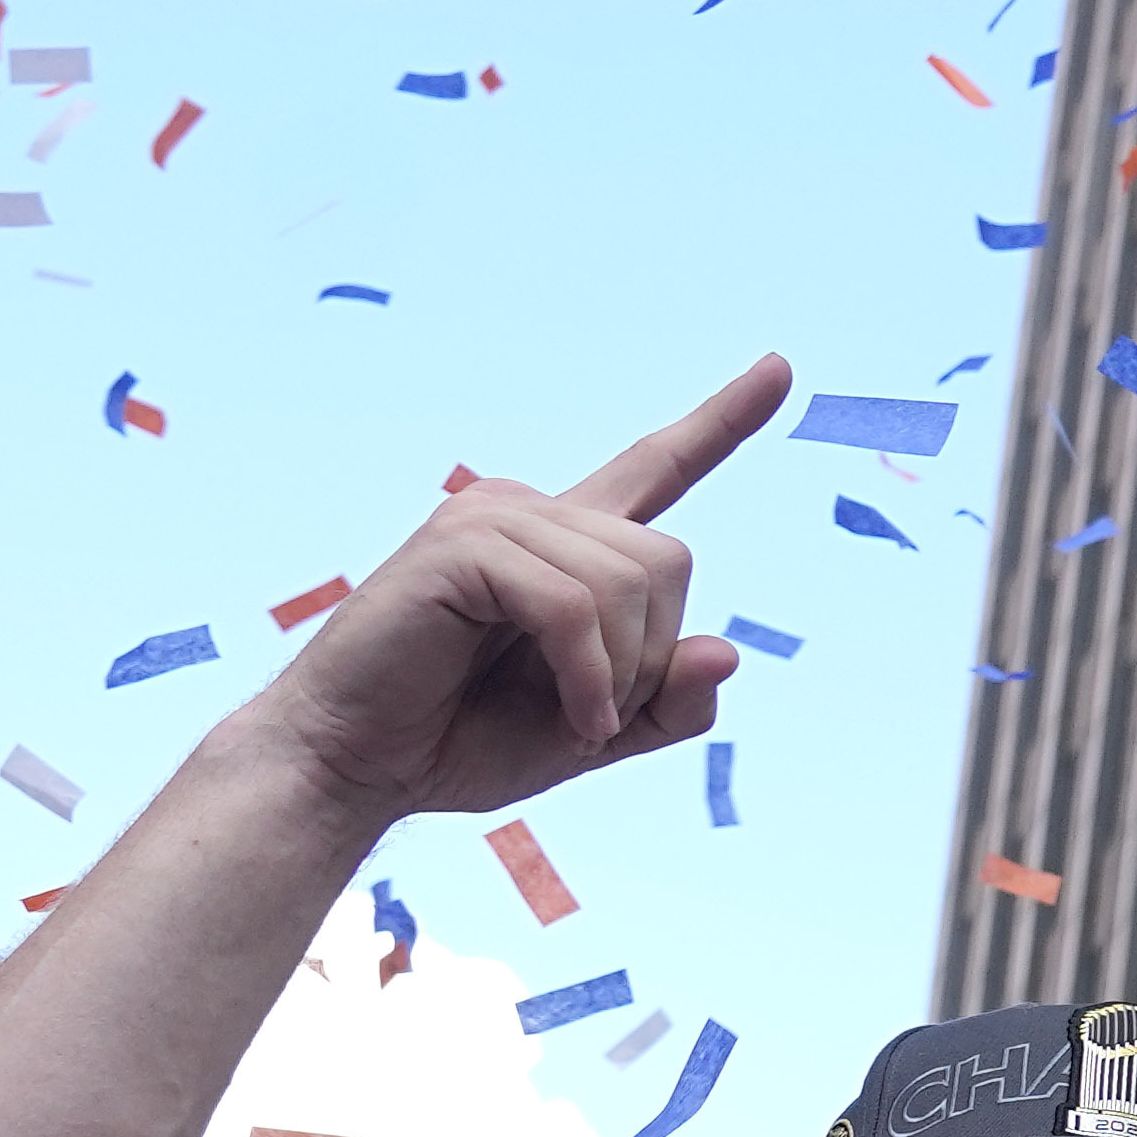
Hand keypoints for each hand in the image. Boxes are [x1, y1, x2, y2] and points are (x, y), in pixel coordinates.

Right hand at [250, 362, 791, 836]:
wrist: (354, 767)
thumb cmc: (461, 743)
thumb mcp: (599, 733)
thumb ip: (670, 702)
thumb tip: (728, 649)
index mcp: (568, 545)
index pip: (658, 467)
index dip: (723, 421)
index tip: (782, 369)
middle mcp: (533, 512)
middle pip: (668, 558)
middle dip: (651, 654)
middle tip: (597, 713)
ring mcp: (493, 519)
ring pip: (629, 582)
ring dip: (619, 675)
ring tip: (573, 719)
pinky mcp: (461, 546)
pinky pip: (575, 606)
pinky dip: (589, 677)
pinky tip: (570, 721)